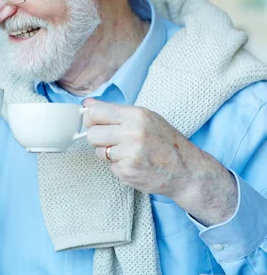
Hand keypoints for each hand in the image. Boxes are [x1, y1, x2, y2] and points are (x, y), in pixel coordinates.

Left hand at [83, 98, 237, 224]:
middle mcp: (132, 132)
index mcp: (136, 115)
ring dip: (107, 153)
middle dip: (97, 139)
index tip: (94, 124)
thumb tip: (87, 103)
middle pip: (92, 133)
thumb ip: (115, 111)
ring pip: (98, 151)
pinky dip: (118, 167)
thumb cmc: (165, 142)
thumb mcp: (145, 118)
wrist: (187, 171)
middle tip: (111, 142)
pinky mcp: (127, 171)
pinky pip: (109, 166)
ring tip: (127, 153)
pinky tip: (133, 164)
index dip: (89, 119)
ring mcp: (130, 152)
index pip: (95, 112)